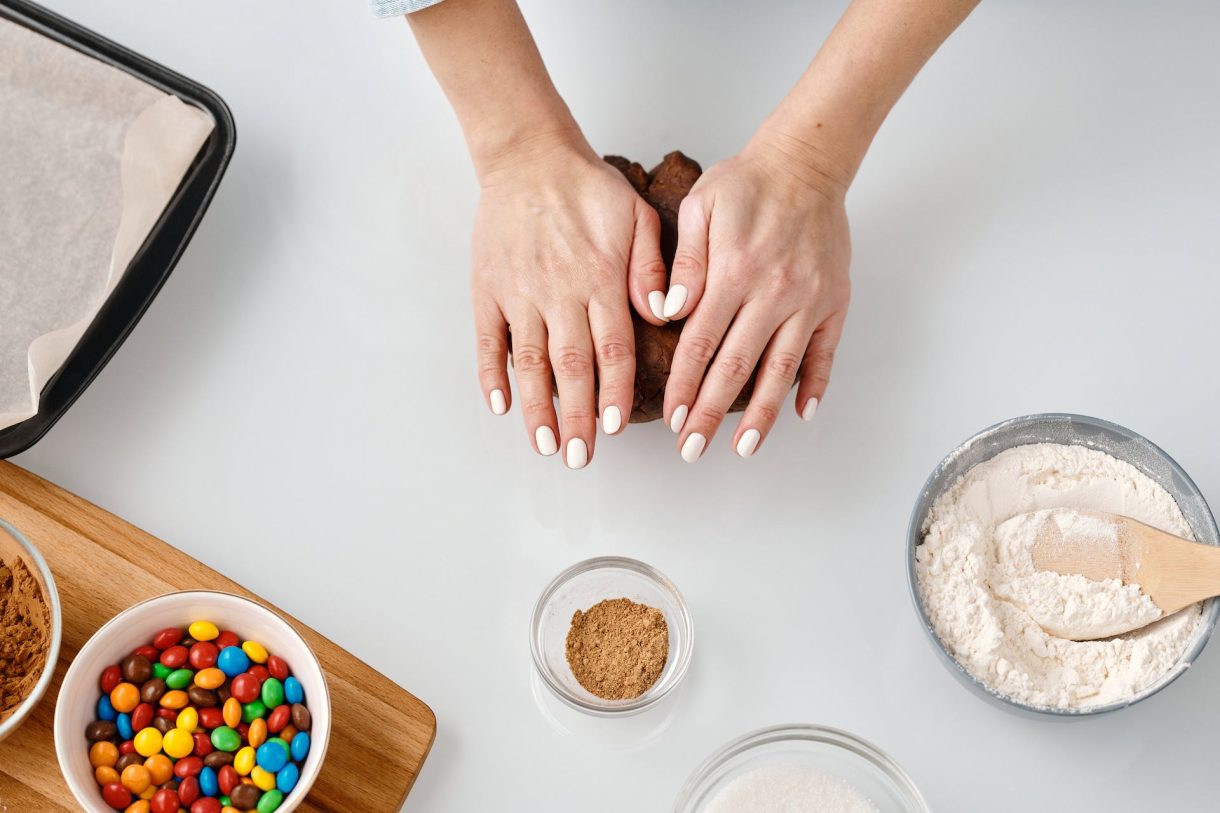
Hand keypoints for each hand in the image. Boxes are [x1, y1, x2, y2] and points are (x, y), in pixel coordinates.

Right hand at [472, 137, 667, 467]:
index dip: (615, 392)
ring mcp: (519, 292)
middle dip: (577, 417)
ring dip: (537, 407)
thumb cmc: (588, 188)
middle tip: (581, 456)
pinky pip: (489, 339)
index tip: (617, 427)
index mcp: (599, 278)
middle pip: (570, 367)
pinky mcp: (488, 288)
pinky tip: (500, 405)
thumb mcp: (638, 216)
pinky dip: (492, 374)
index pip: (611, 348)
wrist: (529, 158)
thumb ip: (652, 268)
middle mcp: (559, 291)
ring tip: (545, 445)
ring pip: (530, 361)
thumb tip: (662, 315)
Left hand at [656, 131, 851, 461]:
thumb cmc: (746, 184)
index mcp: (734, 272)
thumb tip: (668, 314)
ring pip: (781, 370)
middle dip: (710, 413)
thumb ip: (684, 265)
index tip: (671, 417)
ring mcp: (808, 301)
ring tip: (743, 447)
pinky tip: (800, 415)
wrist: (807, 163)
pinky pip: (825, 352)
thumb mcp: (701, 208)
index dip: (684, 385)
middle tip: (692, 449)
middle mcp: (773, 293)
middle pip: (736, 367)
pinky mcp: (834, 302)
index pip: (701, 343)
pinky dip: (814, 386)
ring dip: (761, 414)